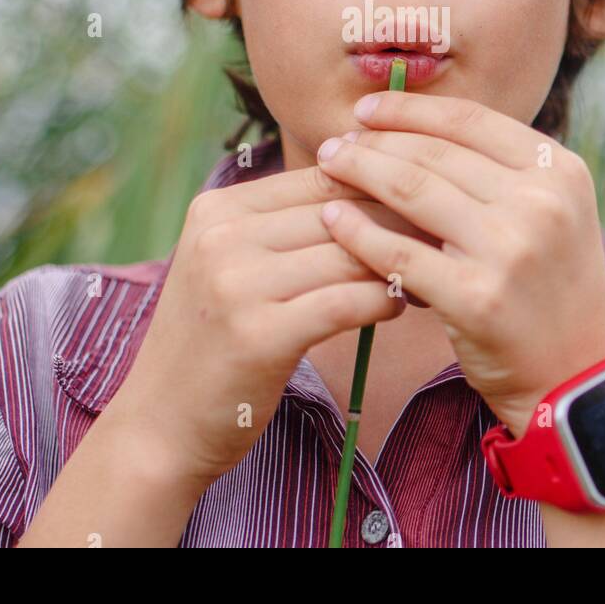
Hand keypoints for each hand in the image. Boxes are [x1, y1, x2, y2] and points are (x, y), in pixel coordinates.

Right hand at [110, 166, 427, 492]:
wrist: (159, 426)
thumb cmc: (212, 342)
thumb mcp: (231, 266)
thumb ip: (284, 226)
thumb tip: (373, 187)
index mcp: (217, 208)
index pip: (321, 177)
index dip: (380, 185)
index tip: (426, 200)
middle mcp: (222, 236)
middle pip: (339, 211)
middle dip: (398, 221)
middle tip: (445, 233)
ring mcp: (236, 284)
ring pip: (348, 254)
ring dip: (400, 262)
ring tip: (432, 271)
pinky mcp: (258, 335)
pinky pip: (346, 302)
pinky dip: (382, 301)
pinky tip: (401, 305)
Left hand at [315, 93, 604, 437]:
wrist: (575, 381)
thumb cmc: (552, 291)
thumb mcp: (552, 215)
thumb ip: (500, 172)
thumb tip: (415, 128)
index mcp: (559, 170)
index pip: (469, 120)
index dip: (410, 110)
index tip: (367, 110)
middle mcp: (539, 202)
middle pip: (434, 152)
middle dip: (374, 141)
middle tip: (335, 143)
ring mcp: (508, 249)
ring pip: (411, 191)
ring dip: (358, 172)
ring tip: (327, 166)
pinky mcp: (474, 297)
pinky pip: (397, 253)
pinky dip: (357, 231)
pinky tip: (332, 219)